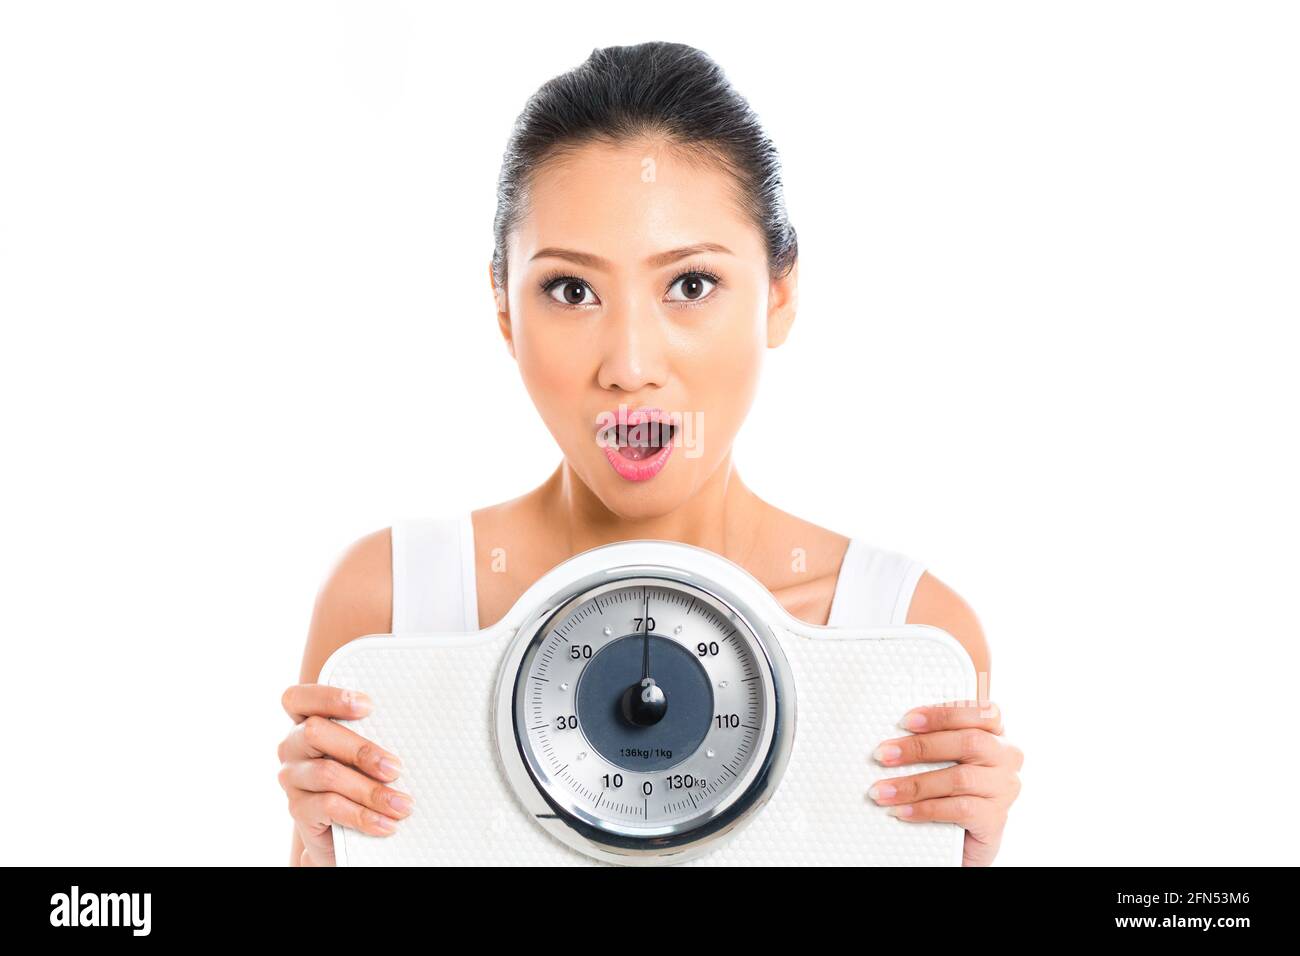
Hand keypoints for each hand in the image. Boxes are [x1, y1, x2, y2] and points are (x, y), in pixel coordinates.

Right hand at [277, 684, 414, 865]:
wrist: (345, 831)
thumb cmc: (362, 774)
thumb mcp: (364, 750)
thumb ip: (373, 732)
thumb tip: (414, 726)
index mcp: (305, 720)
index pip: (298, 698)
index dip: (329, 697)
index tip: (368, 705)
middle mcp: (292, 746)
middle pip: (315, 732)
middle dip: (361, 749)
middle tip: (396, 768)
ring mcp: (292, 778)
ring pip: (327, 774)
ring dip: (371, 791)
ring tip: (402, 804)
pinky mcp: (298, 809)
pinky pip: (329, 807)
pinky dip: (362, 816)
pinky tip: (386, 824)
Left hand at [867, 700, 1021, 865]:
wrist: (963, 839)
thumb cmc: (948, 788)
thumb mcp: (944, 759)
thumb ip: (931, 743)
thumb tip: (891, 739)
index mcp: (995, 734)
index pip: (980, 712)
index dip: (944, 714)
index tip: (906, 721)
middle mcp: (1006, 758)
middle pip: (968, 742)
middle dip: (920, 747)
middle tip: (884, 755)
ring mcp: (1004, 790)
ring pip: (960, 779)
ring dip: (914, 784)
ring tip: (883, 791)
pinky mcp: (995, 820)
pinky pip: (959, 810)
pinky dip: (925, 809)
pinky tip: (901, 811)